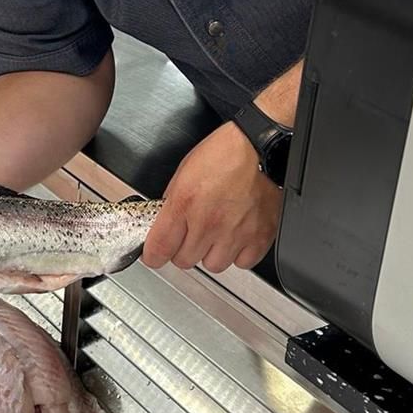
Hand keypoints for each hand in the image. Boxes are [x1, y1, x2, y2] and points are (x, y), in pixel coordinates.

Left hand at [141, 124, 281, 276]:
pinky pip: (242, 262)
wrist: (254, 147)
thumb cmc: (221, 155)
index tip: (155, 255)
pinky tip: (236, 236)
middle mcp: (209, 222)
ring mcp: (235, 232)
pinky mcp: (259, 236)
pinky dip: (239, 253)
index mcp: (184, 204)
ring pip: (213, 265)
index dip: (153, 255)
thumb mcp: (182, 175)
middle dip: (184, 250)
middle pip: (184, 261)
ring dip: (212, 253)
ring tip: (217, 233)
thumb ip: (172, 205)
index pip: (159, 249)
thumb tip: (163, 227)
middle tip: (192, 234)